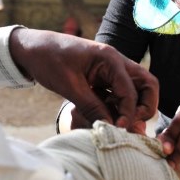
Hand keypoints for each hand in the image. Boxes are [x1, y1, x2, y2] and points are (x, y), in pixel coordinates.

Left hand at [10, 29, 157, 130]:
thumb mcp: (69, 86)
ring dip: (131, 108)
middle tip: (129, 126)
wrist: (32, 48)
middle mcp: (116, 62)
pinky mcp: (103, 78)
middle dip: (144, 107)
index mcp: (110, 58)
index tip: (118, 131)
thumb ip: (91, 107)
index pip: (131, 91)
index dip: (128, 114)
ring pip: (136, 90)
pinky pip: (119, 94)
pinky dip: (116, 107)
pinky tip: (104, 118)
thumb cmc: (48, 60)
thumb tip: (111, 129)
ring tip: (116, 125)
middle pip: (147, 85)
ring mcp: (111, 70)